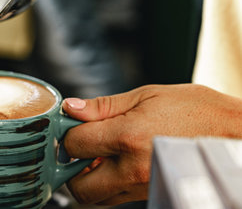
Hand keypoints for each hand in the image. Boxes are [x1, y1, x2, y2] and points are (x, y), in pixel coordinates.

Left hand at [62, 84, 241, 204]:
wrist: (234, 133)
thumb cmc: (197, 110)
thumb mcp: (148, 95)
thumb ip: (104, 106)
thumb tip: (73, 108)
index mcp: (128, 136)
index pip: (75, 144)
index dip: (67, 133)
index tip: (71, 126)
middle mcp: (132, 168)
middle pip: (78, 186)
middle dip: (71, 168)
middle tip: (79, 147)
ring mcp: (142, 185)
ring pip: (96, 198)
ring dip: (88, 179)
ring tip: (98, 155)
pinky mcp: (150, 192)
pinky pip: (117, 198)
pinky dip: (108, 184)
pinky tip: (116, 162)